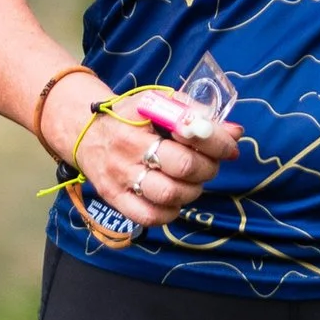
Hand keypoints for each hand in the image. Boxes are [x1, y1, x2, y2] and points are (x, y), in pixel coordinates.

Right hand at [45, 76, 240, 231]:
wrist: (84, 131)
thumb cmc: (131, 117)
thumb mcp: (159, 102)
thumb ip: (198, 114)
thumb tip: (235, 133)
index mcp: (142, 116)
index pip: (191, 133)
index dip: (218, 143)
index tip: (229, 147)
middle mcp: (128, 146)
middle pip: (183, 168)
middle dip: (207, 169)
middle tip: (208, 166)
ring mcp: (120, 175)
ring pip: (170, 195)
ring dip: (192, 192)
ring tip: (191, 182)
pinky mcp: (114, 197)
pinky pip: (149, 217)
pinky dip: (170, 213)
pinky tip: (174, 200)